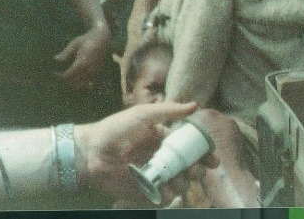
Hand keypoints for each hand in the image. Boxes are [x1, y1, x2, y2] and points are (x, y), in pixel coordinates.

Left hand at [55, 26, 110, 87]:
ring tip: (69, 79)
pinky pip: (91, 83)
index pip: (68, 75)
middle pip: (74, 81)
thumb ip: (66, 53)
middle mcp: (88, 69)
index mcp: (81, 62)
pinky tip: (80, 80)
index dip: (60, 76)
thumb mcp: (75, 43)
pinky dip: (85, 84)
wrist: (102, 38)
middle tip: (60, 76)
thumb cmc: (87, 39)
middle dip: (66, 81)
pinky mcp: (98, 71)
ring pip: (82, 84)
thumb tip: (56, 59)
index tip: (55, 74)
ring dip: (75, 83)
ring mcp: (94, 71)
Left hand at [75, 102, 218, 202]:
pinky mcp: (143, 191)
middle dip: (198, 170)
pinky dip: (169, 195)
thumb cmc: (115, 129)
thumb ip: (170, 111)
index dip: (203, 153)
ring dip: (185, 183)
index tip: (213, 158)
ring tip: (181, 179)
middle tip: (199, 170)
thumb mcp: (144, 114)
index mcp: (163, 139)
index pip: (189, 148)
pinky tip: (168, 189)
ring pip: (178, 183)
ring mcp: (153, 176)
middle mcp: (160, 158)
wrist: (90, 151)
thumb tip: (195, 105)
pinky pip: (162, 197)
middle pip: (188, 167)